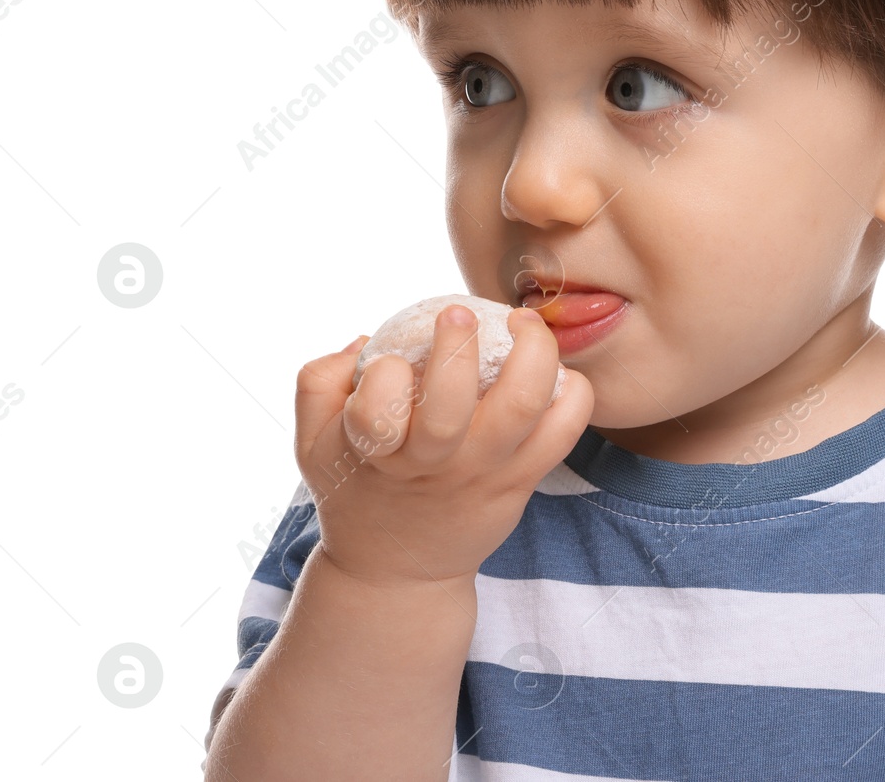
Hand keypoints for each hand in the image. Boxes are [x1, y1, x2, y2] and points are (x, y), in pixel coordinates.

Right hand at [293, 303, 593, 587]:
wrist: (397, 573)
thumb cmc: (357, 490)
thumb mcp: (312, 445)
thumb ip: (319, 383)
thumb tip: (363, 340)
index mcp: (377, 452)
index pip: (376, 405)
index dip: (382, 372)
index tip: (388, 361)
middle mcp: (433, 463)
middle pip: (450, 404)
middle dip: (458, 345)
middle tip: (460, 312)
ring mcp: (484, 472)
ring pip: (522, 404)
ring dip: (532, 350)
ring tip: (523, 324)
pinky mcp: (523, 480)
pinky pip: (565, 429)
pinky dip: (572, 391)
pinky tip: (553, 371)